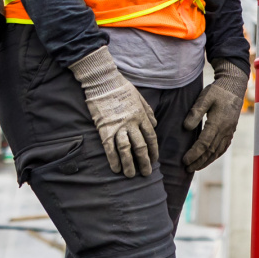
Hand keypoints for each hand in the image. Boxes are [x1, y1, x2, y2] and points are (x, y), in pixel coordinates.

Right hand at [69, 45, 157, 177]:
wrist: (104, 82)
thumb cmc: (122, 88)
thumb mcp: (140, 97)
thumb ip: (148, 112)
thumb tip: (154, 124)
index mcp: (141, 116)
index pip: (151, 137)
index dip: (153, 150)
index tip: (154, 160)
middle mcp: (131, 123)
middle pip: (140, 147)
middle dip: (144, 162)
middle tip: (146, 173)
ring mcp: (118, 127)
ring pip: (126, 150)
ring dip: (129, 164)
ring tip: (131, 175)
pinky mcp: (104, 129)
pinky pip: (110, 147)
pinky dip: (113, 159)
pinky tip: (116, 168)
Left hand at [182, 61, 248, 172]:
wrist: (234, 85)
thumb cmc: (218, 90)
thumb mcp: (205, 97)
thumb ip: (195, 112)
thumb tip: (186, 127)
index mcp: (218, 122)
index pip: (205, 144)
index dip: (194, 154)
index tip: (184, 160)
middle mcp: (225, 130)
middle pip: (211, 151)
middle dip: (199, 161)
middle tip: (187, 169)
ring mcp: (229, 131)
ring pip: (218, 151)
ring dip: (207, 161)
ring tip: (196, 167)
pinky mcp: (231, 130)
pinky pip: (224, 147)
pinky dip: (216, 155)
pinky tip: (209, 158)